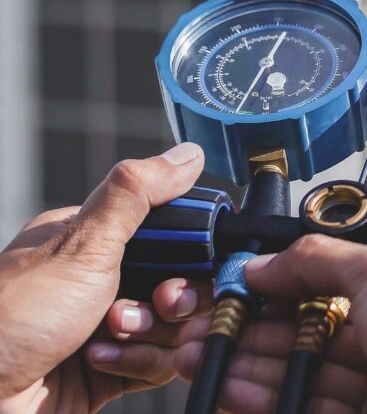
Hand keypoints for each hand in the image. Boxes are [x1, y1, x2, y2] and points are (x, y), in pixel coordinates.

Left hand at [0, 143, 211, 412]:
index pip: (173, 236)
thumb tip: (187, 154)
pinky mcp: (112, 368)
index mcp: (94, 239)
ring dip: (151, 336)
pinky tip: (101, 363)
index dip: (192, 253)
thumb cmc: (13, 318)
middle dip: (173, 301)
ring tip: (111, 338)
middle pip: (182, 283)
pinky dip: (139, 365)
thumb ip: (138, 195)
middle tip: (155, 306)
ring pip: (175, 326)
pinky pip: (159, 363)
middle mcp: (103, 280)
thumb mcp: (82, 244)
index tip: (187, 267)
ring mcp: (108, 325)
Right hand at [175, 236, 366, 412]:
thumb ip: (319, 258)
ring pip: (299, 376)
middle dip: (252, 332)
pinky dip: (263, 398)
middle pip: (308, 337)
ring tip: (201, 356)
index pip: (330, 292)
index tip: (240, 291)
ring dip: (246, 366)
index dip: (282, 290)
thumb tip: (269, 261)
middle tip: (208, 328)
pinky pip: (302, 406)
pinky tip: (231, 387)